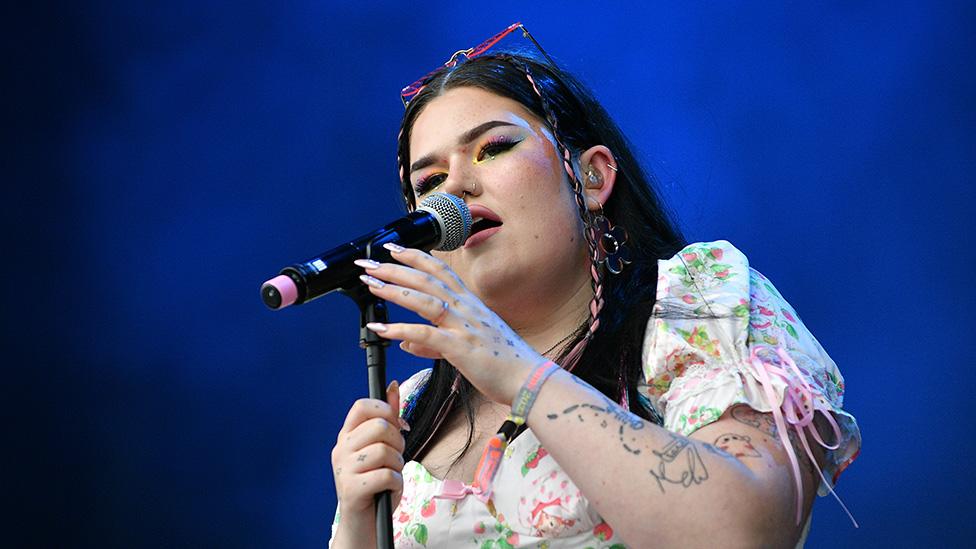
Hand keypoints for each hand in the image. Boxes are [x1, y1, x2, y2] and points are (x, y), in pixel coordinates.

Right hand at [331, 381, 404, 521]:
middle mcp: (341, 449)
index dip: (384, 409)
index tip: (394, 424)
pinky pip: (386, 475)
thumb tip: (393, 386)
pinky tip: (389, 488)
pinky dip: (396, 483)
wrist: (364, 522)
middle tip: (395, 456)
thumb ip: (388, 418)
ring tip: (391, 474)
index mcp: (347, 436)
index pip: (361, 406)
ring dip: (397, 465)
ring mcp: (344, 469)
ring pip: (385, 451)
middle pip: (379, 427)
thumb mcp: (382, 448)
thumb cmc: (375, 483)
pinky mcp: (351, 489)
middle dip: (397, 441)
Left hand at [354, 244, 542, 404]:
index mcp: (470, 303)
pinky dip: (399, 329)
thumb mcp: (467, 346)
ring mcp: (464, 326)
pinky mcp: (460, 347)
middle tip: (367, 263)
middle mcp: (466, 308)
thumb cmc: (503, 363)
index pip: (439, 270)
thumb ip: (435, 342)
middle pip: (426, 279)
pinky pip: (425, 333)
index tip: (392, 248)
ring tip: (370, 284)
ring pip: (424, 299)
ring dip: (394, 289)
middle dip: (394, 268)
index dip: (415, 256)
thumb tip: (407, 343)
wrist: (529, 380)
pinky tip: (380, 328)